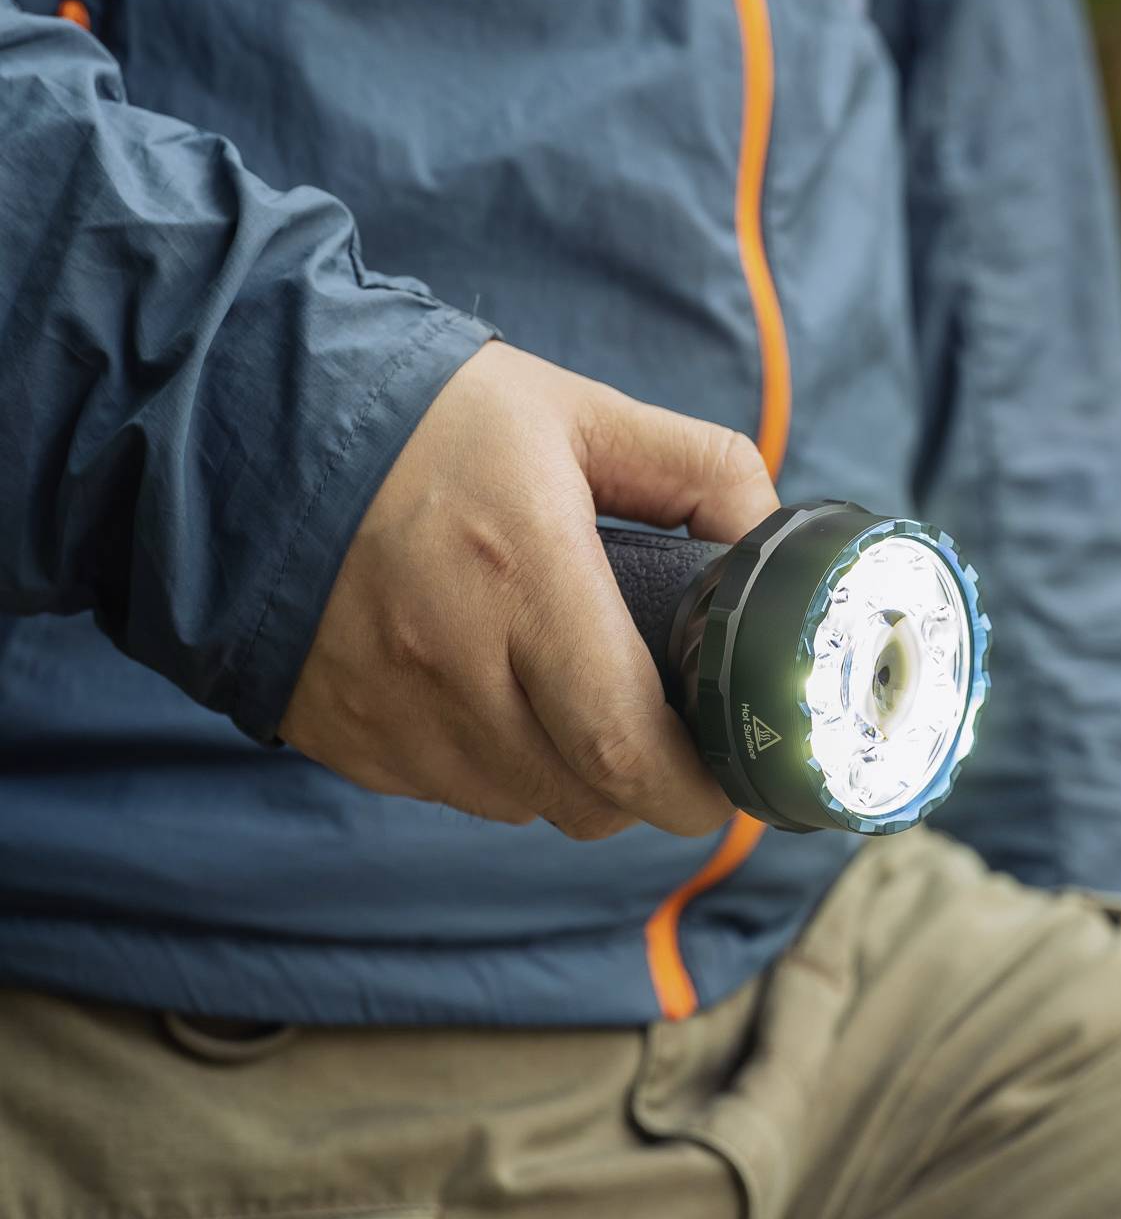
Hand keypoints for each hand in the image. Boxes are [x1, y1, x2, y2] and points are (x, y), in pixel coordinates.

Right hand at [279, 341, 776, 838]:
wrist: (252, 422)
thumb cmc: (432, 416)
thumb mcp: (580, 411)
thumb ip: (698, 468)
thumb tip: (770, 540)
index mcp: (525, 576)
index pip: (623, 744)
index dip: (692, 789)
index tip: (726, 786)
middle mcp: (450, 661)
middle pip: (585, 797)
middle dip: (646, 790)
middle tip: (671, 748)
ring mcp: (388, 710)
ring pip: (520, 806)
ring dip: (568, 780)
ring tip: (576, 708)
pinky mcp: (341, 735)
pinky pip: (448, 793)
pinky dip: (493, 770)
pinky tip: (493, 698)